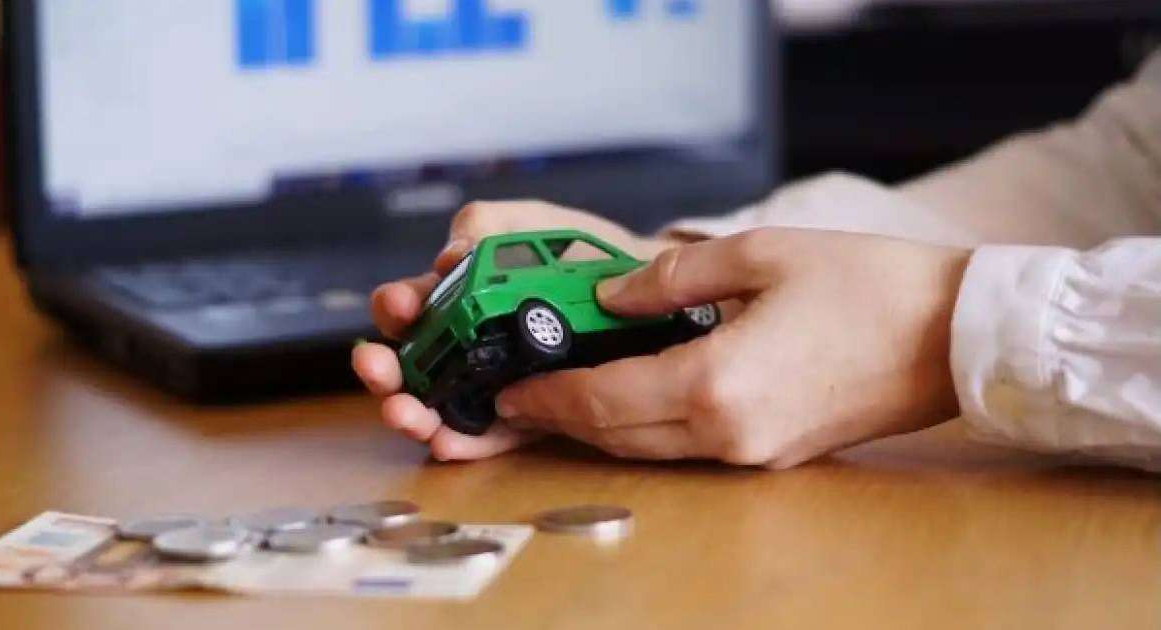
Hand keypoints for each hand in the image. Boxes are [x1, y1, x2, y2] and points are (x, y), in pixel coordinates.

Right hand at [352, 200, 680, 459]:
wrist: (648, 291)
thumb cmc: (582, 255)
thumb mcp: (531, 224)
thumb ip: (487, 227)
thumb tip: (448, 257)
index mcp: (460, 293)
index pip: (412, 304)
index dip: (396, 308)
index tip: (400, 308)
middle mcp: (468, 342)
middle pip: (412, 362)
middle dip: (388, 369)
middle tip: (380, 369)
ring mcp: (494, 382)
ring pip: (439, 405)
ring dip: (415, 414)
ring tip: (409, 415)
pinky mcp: (527, 414)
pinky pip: (489, 435)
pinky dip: (464, 442)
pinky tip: (449, 441)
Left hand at [494, 228, 970, 467]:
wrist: (952, 336)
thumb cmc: (868, 287)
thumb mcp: (758, 254)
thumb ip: (671, 274)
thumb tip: (612, 292)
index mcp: (716, 384)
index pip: (603, 399)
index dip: (548, 398)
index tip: (508, 394)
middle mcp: (728, 434)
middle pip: (618, 436)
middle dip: (562, 420)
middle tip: (519, 402)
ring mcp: (754, 453)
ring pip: (651, 450)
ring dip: (602, 429)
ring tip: (563, 402)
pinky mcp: (776, 455)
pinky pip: (691, 450)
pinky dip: (648, 430)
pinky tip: (633, 401)